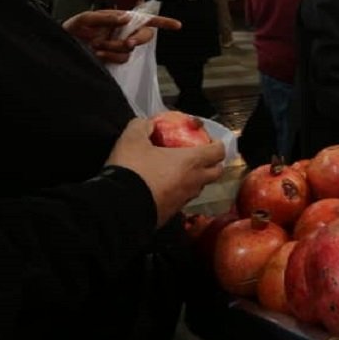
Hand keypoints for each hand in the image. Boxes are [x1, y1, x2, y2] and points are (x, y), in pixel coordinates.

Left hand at [62, 10, 181, 63]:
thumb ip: (107, 18)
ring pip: (130, 50)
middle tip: (128, 42)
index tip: (178, 26)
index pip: (145, 19)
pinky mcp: (114, 58)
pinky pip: (121, 59)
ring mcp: (119, 46)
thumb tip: (127, 18)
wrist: (63, 44)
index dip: (163, 22)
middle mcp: (124, 32)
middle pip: (145, 36)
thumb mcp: (86, 19)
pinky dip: (110, 56)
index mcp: (120, 19)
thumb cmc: (73, 27)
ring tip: (97, 46)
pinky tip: (97, 53)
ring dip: (115, 48)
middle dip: (138, 39)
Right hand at [107, 118, 224, 226]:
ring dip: (195, 179)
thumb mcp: (133, 138)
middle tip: (198, 156)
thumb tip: (147, 124)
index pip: (218, 152)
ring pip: (198, 188)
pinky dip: (178, 193)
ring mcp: (183, 201)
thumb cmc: (133, 169)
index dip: (217, 144)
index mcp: (191, 161)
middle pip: (216, 173)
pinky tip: (162, 187)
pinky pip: (181, 201)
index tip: (209, 140)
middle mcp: (193, 182)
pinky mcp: (171, 215)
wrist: (120, 207)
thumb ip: (142, 126)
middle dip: (212, 163)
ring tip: (178, 171)